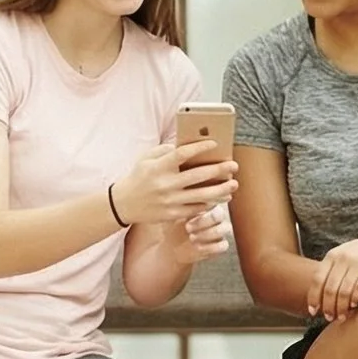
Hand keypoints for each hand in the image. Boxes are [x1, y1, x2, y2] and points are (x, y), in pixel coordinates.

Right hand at [110, 139, 238, 229]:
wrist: (124, 204)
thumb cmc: (139, 177)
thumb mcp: (146, 159)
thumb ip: (165, 150)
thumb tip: (189, 145)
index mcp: (158, 167)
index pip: (182, 154)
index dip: (200, 148)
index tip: (215, 144)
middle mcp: (165, 184)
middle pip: (198, 176)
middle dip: (219, 170)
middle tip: (233, 166)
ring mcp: (169, 201)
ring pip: (202, 196)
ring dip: (220, 190)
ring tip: (233, 185)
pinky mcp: (172, 214)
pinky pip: (196, 209)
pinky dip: (209, 203)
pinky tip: (219, 198)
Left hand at [168, 205, 231, 265]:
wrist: (171, 246)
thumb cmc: (172, 226)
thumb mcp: (171, 215)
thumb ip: (179, 206)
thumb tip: (179, 199)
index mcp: (206, 204)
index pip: (212, 201)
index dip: (199, 210)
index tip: (185, 219)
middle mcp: (216, 216)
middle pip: (220, 214)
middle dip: (203, 221)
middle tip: (187, 228)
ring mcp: (220, 230)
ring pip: (225, 228)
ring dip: (207, 234)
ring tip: (191, 238)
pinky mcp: (220, 245)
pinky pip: (224, 245)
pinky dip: (210, 247)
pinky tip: (197, 247)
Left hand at [306, 230, 357, 319]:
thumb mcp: (343, 256)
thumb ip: (331, 271)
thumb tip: (315, 294)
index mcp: (332, 256)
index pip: (318, 280)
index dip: (314, 297)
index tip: (312, 311)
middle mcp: (343, 258)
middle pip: (330, 288)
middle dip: (328, 306)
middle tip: (329, 318)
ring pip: (344, 291)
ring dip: (342, 307)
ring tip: (341, 316)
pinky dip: (356, 299)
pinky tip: (355, 306)